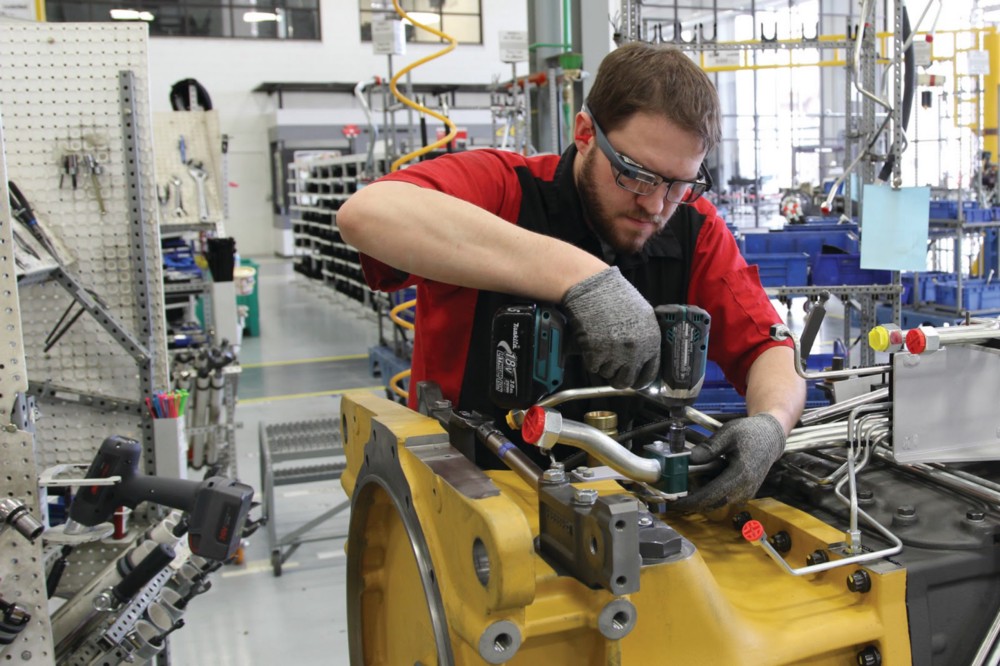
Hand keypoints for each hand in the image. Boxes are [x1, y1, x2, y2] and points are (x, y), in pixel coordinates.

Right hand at [560, 266, 659, 388]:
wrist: (595, 288)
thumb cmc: (617, 296)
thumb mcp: (643, 315)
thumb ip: (646, 337)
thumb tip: (642, 356)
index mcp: (651, 342)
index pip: (649, 373)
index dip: (639, 379)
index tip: (633, 380)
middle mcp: (636, 351)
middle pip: (626, 381)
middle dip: (618, 377)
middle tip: (611, 369)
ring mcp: (616, 354)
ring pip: (607, 374)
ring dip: (603, 365)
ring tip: (600, 346)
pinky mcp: (596, 354)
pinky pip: (593, 367)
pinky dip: (590, 359)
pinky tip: (592, 343)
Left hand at [670, 413, 785, 512]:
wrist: (772, 437)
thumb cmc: (750, 433)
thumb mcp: (728, 433)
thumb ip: (709, 448)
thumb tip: (690, 459)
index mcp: (740, 475)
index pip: (710, 495)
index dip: (690, 501)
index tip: (673, 502)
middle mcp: (744, 489)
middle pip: (711, 502)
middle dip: (693, 496)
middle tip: (679, 482)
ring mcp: (746, 493)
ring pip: (717, 501)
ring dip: (703, 492)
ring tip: (696, 473)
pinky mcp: (745, 493)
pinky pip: (724, 497)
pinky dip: (712, 489)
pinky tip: (709, 473)